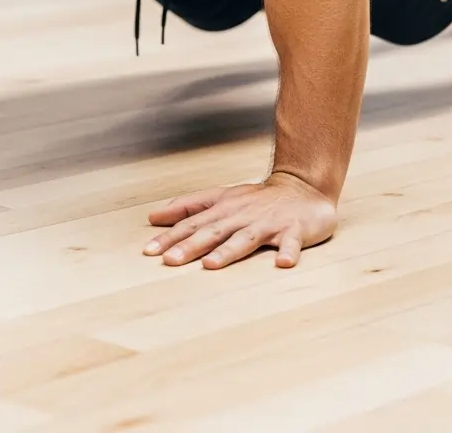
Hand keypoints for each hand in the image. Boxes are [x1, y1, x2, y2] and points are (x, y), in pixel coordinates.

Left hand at [143, 172, 338, 269]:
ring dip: (228, 251)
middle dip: (190, 246)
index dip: (170, 236)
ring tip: (211, 265)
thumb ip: (187, 206)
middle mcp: (242, 216)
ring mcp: (268, 224)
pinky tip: (283, 262)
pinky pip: (292, 243)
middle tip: (170, 260)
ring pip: (245, 238)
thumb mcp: (220, 197)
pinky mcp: (294, 231)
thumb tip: (153, 217)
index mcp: (223, 209)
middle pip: (213, 232)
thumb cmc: (257, 199)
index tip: (149, 251)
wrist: (302, 187)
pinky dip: (288, 252)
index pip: (192, 223)